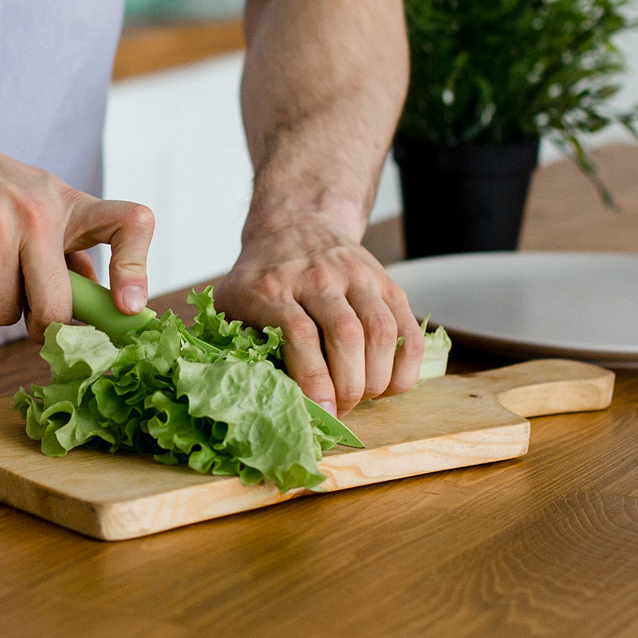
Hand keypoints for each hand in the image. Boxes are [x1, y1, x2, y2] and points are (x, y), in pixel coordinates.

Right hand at [0, 114, 152, 336]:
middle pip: (55, 307)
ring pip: (2, 312)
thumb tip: (101, 300)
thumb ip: (67, 248)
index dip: (135, 270)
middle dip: (40, 326)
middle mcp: (36, 213)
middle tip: (28, 317)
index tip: (129, 307)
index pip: (130, 224)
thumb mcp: (37, 200)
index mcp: (66, 203)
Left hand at [213, 221, 420, 410]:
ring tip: (365, 398)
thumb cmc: (262, 277)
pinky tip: (393, 385)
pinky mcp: (386, 282)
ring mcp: (356, 276)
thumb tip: (243, 395)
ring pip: (380, 330)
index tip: (321, 411)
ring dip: (378, 376)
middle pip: (346, 334)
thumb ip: (232, 342)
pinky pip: (407, 326)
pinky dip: (406, 363)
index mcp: (273, 287)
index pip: (300, 334)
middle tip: (341, 410)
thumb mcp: (231, 302)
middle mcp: (317, 276)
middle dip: (349, 385)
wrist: (297, 225)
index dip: (313, 379)